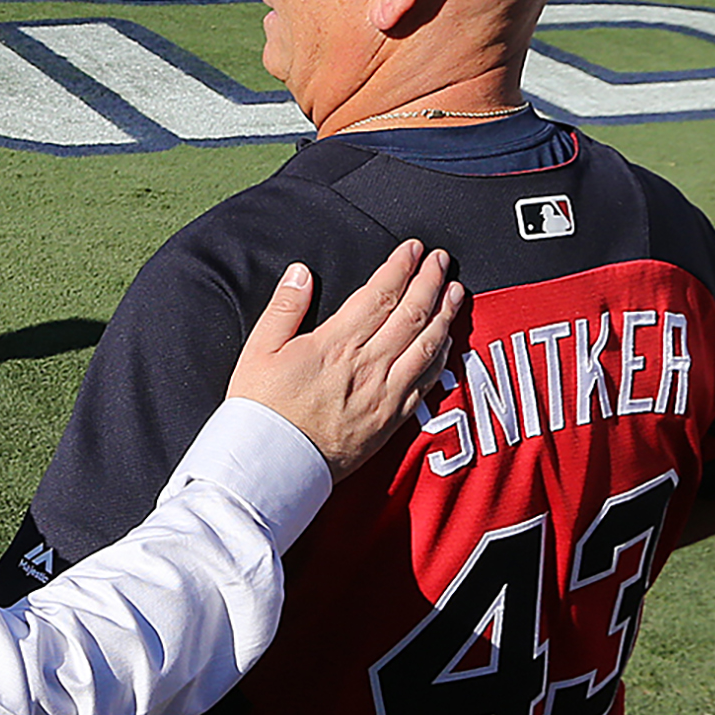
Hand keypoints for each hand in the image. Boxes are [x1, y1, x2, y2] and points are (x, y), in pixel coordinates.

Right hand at [226, 243, 461, 480]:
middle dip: (430, 282)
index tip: (413, 249)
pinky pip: (426, 383)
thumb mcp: (258, 350)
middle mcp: (367, 366)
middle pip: (410, 315)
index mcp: (335, 344)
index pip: (379, 295)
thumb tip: (302, 273)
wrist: (274, 466)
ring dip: (444, 315)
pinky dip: (441, 357)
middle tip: (441, 259)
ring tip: (455, 291)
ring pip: (426, 346)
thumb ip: (284, 308)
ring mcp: (384, 394)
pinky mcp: (391, 420)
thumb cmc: (261, 408)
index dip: (400, 268)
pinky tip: (447, 343)